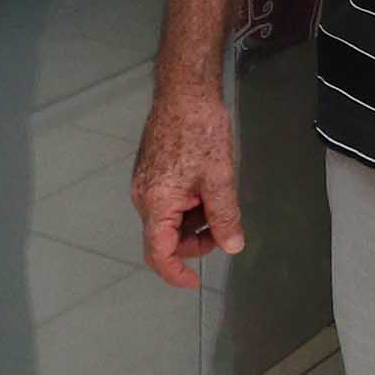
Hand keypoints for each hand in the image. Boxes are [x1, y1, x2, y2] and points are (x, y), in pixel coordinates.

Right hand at [132, 84, 244, 288]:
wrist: (185, 92)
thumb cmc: (200, 130)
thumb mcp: (219, 178)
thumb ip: (225, 216)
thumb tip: (232, 245)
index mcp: (155, 203)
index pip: (159, 253)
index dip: (176, 273)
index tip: (194, 283)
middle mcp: (143, 197)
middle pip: (163, 238)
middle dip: (193, 242)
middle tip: (223, 231)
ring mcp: (145, 184)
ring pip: (167, 220)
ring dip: (193, 222)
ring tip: (219, 201)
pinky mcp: (151, 172)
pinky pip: (167, 202)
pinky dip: (188, 206)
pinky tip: (207, 189)